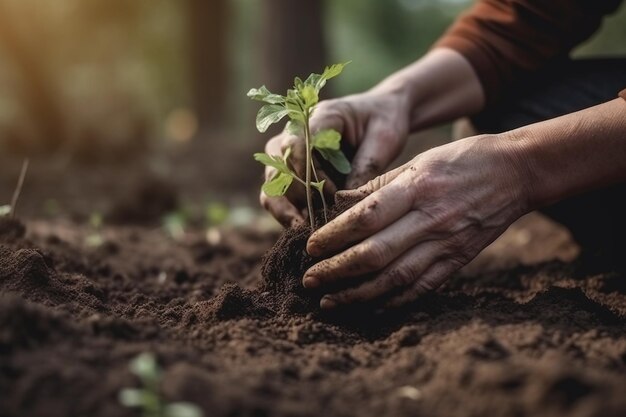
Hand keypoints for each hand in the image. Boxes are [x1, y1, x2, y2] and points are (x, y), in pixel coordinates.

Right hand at [260, 89, 410, 226]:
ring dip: (287, 211)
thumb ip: (366, 166)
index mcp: (320, 117)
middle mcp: (294, 132)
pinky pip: (278, 197)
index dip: (310, 175)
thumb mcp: (384, 139)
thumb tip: (346, 204)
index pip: (296, 144)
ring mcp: (287, 153)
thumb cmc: (383, 121)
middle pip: (277, 168)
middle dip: (297, 197)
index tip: (333, 194)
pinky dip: (289, 215)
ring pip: (271, 186)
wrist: (381, 112)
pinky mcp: (290, 172)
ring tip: (307, 230)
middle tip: (318, 221)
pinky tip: (308, 229)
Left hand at [302, 134, 531, 308]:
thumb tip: (337, 203)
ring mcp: (446, 244)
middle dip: (337, 271)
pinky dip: (392, 302)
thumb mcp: (418, 160)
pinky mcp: (458, 261)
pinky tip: (368, 308)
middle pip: (375, 254)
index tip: (309, 247)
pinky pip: (421, 288)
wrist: (516, 173)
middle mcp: (430, 220)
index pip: (366, 218)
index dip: (333, 236)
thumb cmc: (462, 160)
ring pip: (395, 279)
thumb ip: (378, 186)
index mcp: (416, 189)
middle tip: (309, 280)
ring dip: (358, 294)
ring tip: (330, 301)